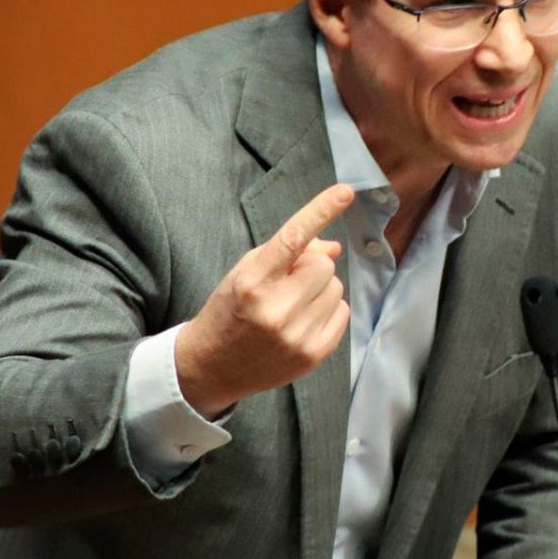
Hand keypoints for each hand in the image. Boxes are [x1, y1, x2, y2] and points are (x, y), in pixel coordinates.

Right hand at [174, 184, 353, 414]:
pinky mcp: (312, 355)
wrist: (212, 367)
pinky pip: (342, 313)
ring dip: (319, 290)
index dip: (320, 210)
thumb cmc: (229, 311)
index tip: (344, 191)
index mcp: (252, 282)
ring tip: (292, 305)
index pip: (293, 238)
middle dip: (310, 268)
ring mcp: (296, 336)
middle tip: (287, 282)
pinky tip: (302, 321)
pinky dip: (327, 311)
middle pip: (323, 266)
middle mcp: (275, 310)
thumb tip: (334, 248)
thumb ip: (287, 254)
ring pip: (336, 288)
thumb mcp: (245, 272)